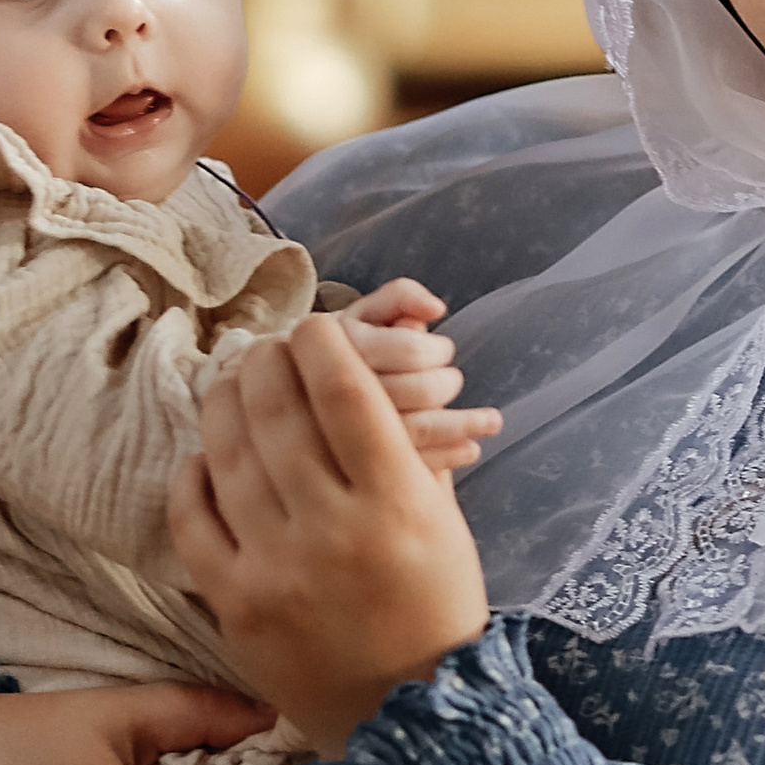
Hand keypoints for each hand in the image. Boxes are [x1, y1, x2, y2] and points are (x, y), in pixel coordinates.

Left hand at [170, 323, 491, 752]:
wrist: (407, 719)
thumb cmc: (436, 609)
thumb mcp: (443, 521)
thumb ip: (409, 445)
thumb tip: (373, 369)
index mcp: (397, 502)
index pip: (343, 389)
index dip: (321, 341)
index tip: (314, 328)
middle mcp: (332, 529)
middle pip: (277, 409)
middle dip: (267, 360)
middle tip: (268, 349)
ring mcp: (275, 568)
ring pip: (228, 453)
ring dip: (224, 402)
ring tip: (231, 382)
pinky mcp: (235, 603)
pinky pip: (193, 518)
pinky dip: (194, 474)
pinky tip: (206, 454)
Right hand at [334, 278, 503, 481]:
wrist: (275, 400)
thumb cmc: (330, 351)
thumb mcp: (358, 315)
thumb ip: (397, 298)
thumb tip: (435, 309)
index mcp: (338, 345)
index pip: (407, 350)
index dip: (434, 351)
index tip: (441, 352)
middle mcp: (336, 389)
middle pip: (414, 391)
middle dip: (444, 384)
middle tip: (451, 382)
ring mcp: (341, 435)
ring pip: (412, 433)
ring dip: (460, 426)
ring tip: (489, 423)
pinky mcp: (353, 466)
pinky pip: (407, 463)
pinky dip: (447, 455)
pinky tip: (471, 449)